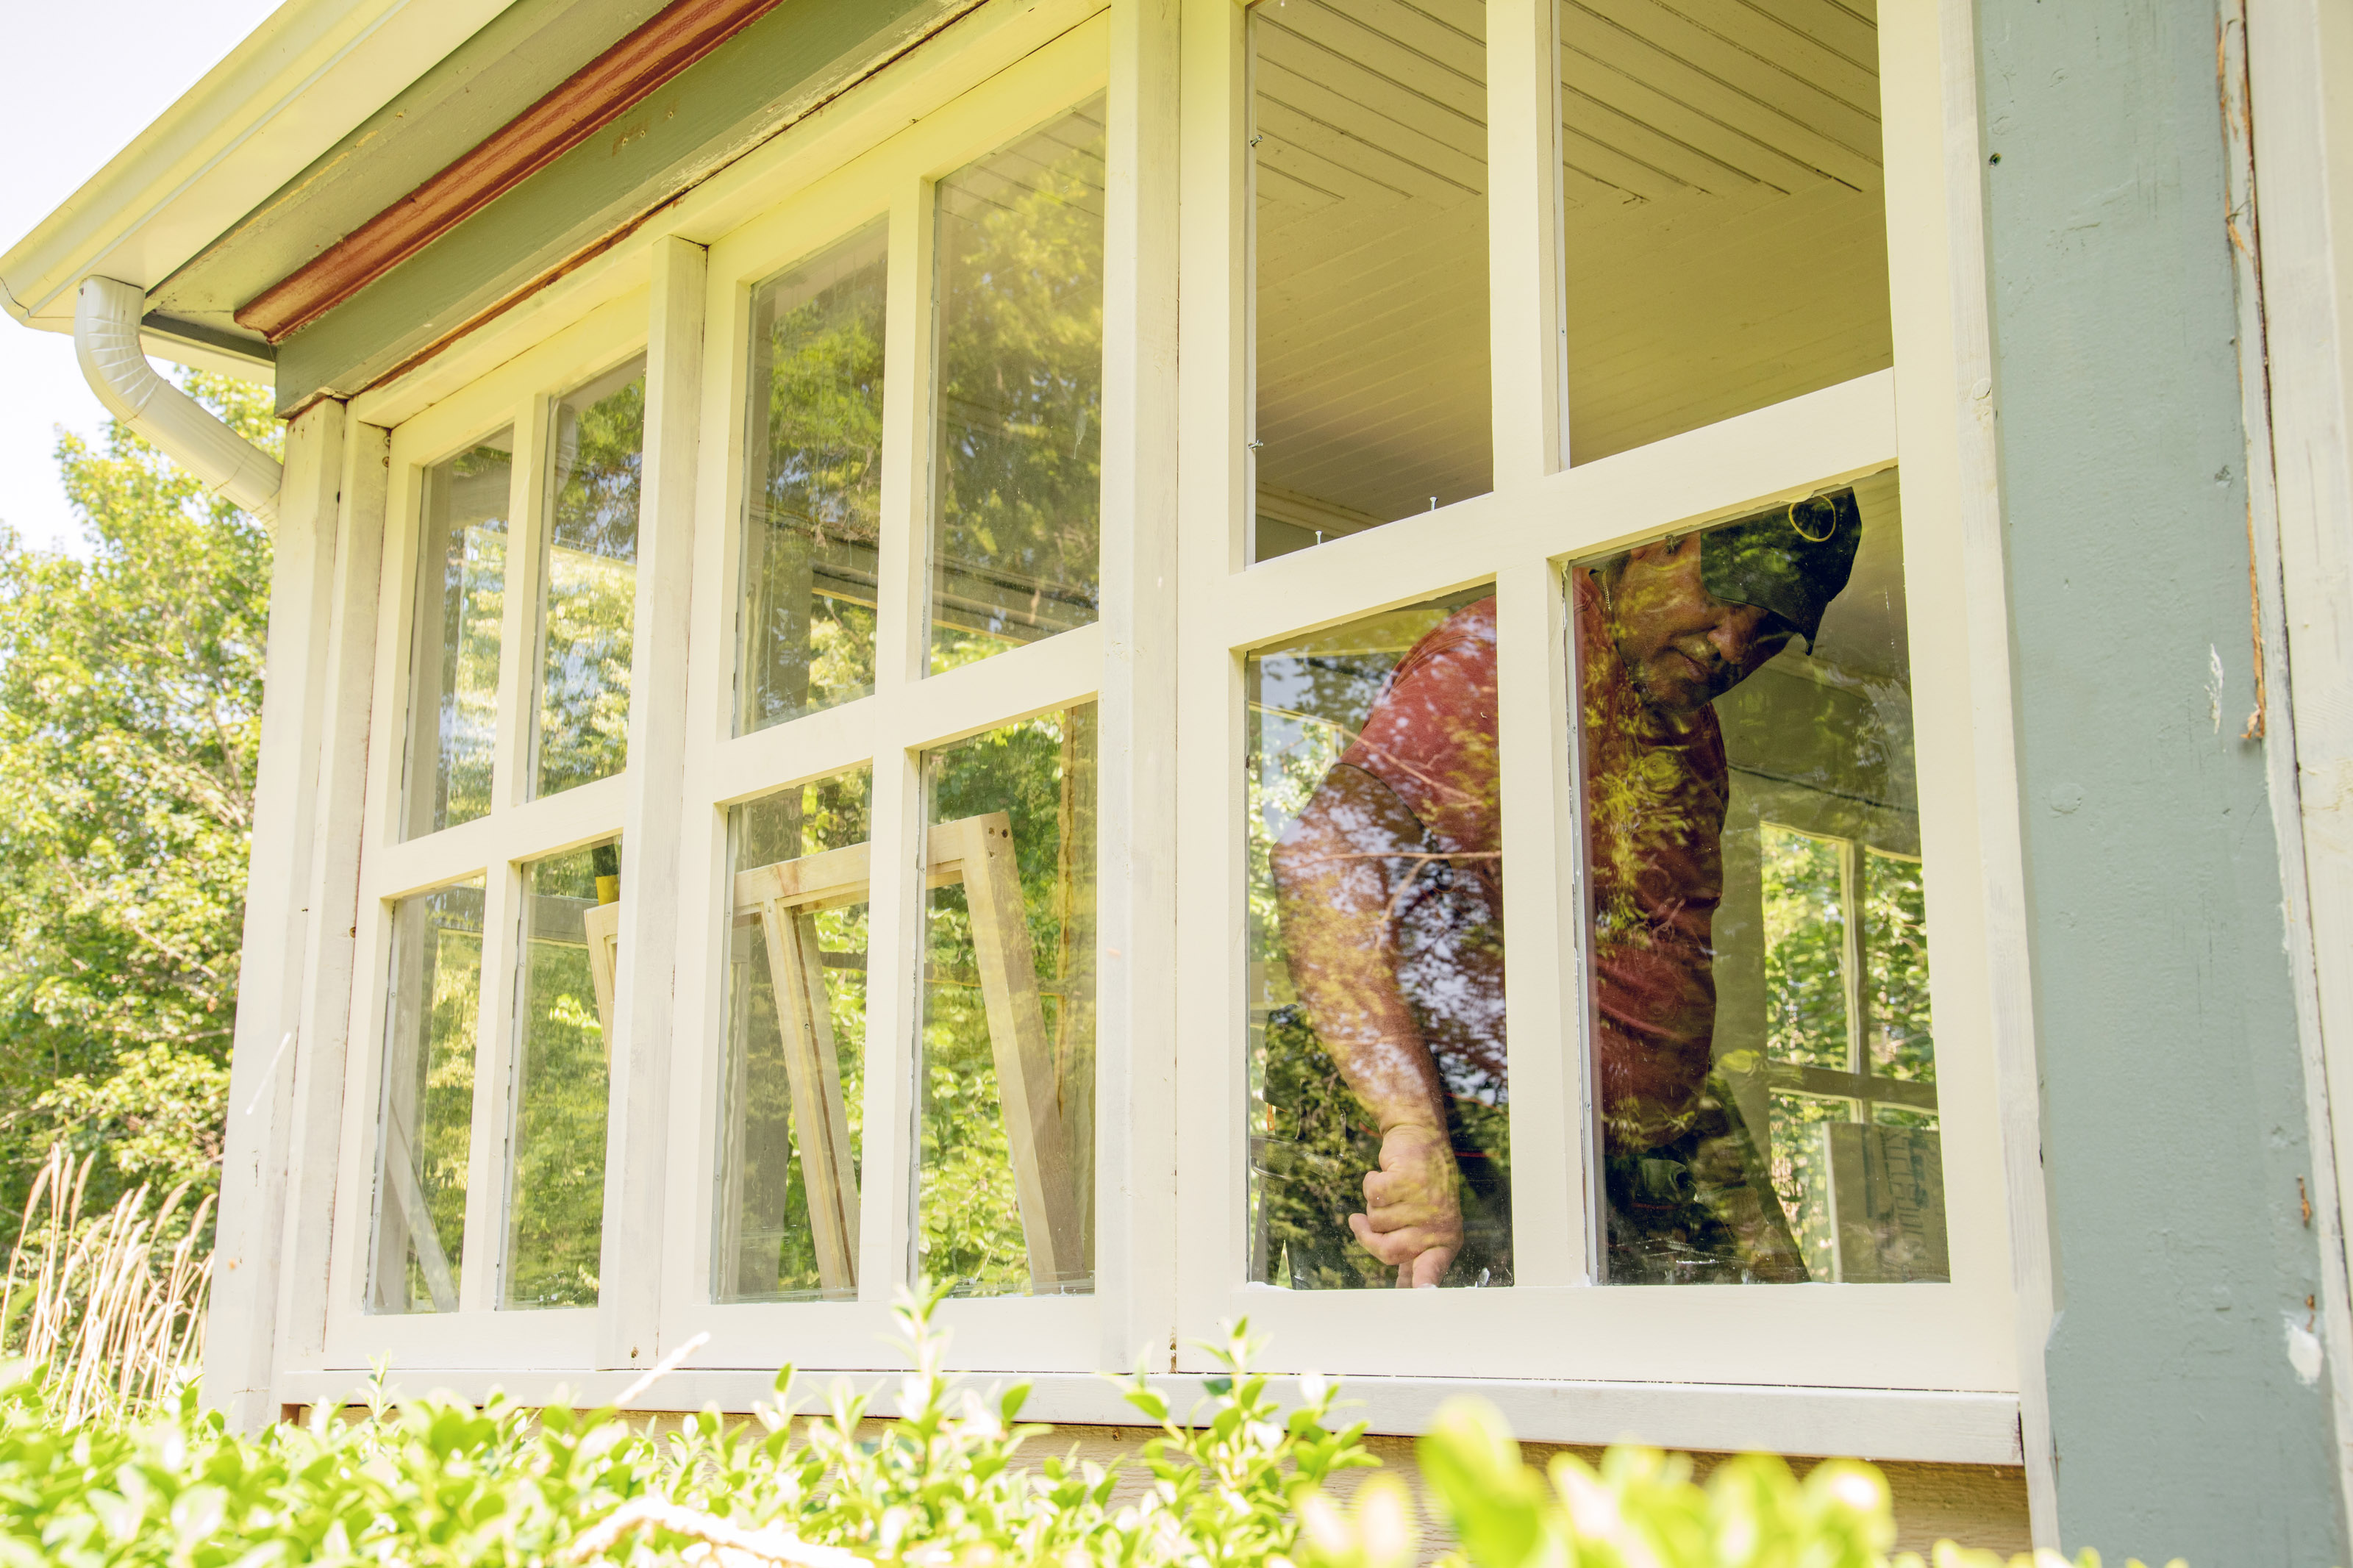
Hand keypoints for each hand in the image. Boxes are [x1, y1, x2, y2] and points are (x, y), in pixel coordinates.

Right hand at [1349, 1122, 1463, 1287]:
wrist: (1421, 1137)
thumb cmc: (1421, 1187)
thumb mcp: (1426, 1222)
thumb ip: (1416, 1255)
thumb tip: (1408, 1289)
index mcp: (1445, 1241)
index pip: (1431, 1269)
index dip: (1423, 1282)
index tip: (1421, 1294)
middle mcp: (1438, 1224)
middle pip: (1387, 1251)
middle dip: (1369, 1236)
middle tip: (1361, 1222)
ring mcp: (1424, 1202)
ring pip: (1376, 1221)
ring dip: (1375, 1204)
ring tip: (1393, 1190)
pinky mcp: (1407, 1180)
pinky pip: (1372, 1195)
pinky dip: (1371, 1183)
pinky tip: (1387, 1173)